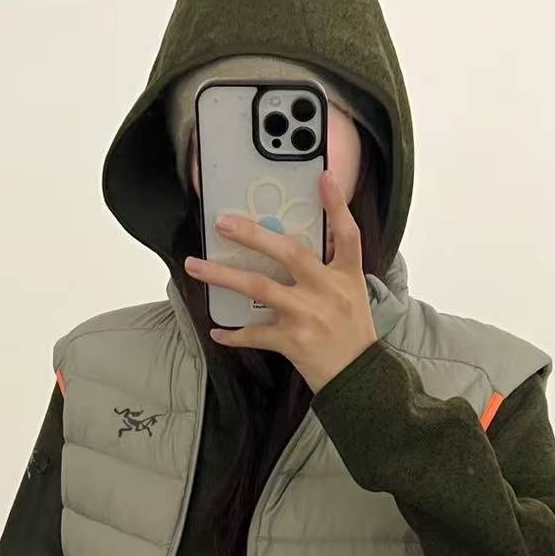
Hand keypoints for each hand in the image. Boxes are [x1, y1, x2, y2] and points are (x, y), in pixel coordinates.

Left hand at [183, 170, 376, 393]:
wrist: (359, 378)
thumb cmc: (351, 333)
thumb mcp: (352, 295)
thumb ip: (328, 269)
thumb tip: (290, 247)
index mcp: (346, 276)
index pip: (347, 235)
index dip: (337, 205)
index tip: (323, 177)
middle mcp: (328, 291)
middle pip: (290, 253)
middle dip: (254, 235)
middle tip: (224, 222)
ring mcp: (309, 316)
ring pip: (260, 288)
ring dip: (223, 275)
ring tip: (195, 266)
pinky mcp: (293, 341)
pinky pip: (255, 334)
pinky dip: (233, 334)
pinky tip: (216, 331)